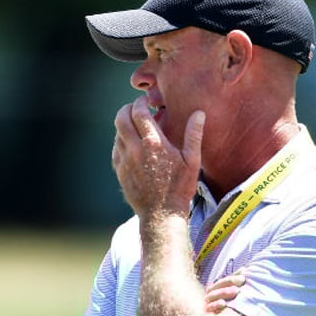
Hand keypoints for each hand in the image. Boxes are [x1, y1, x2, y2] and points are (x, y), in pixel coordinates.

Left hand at [112, 95, 203, 219]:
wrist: (161, 214)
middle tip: (136, 109)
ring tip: (136, 126)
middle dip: (127, 109)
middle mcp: (135, 149)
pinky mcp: (120, 171)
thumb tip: (199, 113)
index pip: (139, 112)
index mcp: (153, 143)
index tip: (145, 101)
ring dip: (124, 125)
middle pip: (121, 119)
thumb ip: (193, 134)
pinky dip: (121, 141)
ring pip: (117, 133)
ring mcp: (124, 160)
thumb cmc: (180, 187)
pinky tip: (132, 143)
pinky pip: (116, 149)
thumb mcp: (192, 161)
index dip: (140, 103)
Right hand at [203, 271, 244, 313]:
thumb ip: (236, 284)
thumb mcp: (234, 297)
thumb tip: (245, 269)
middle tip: (241, 280)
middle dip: (229, 282)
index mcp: (217, 290)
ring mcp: (207, 305)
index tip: (244, 275)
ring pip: (213, 295)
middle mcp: (210, 296)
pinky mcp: (205, 315)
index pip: (224, 281)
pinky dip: (215, 305)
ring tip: (235, 291)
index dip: (233, 277)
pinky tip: (223, 304)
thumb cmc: (232, 312)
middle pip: (218, 286)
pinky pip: (209, 308)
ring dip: (224, 292)